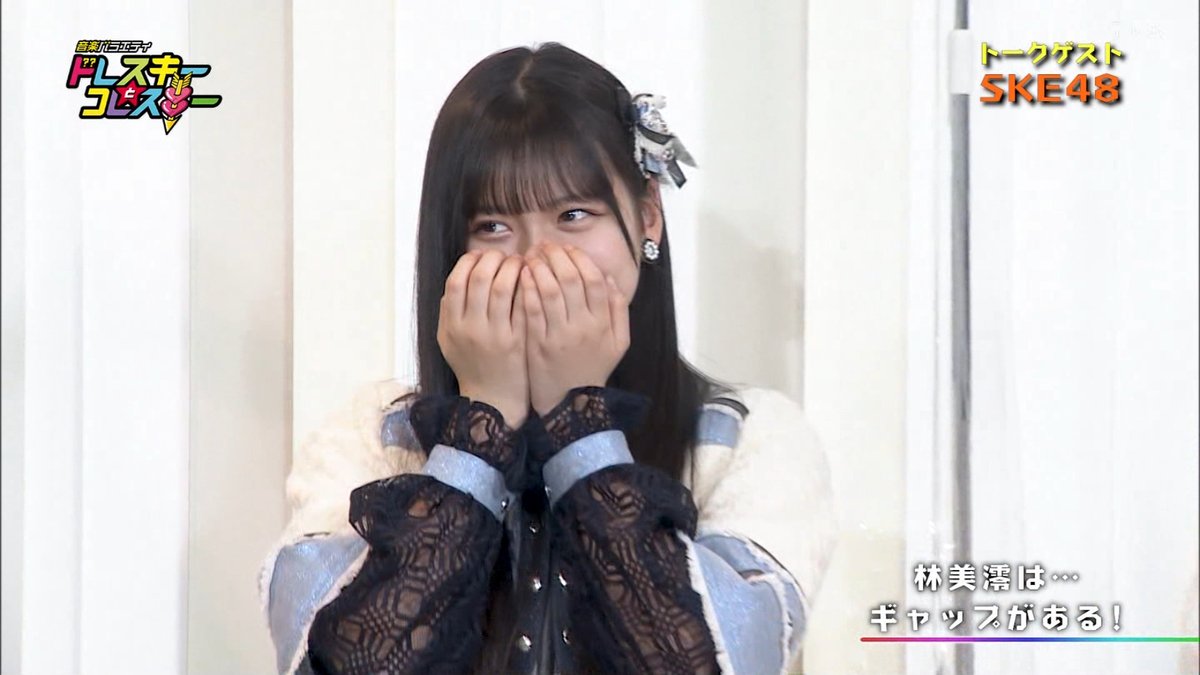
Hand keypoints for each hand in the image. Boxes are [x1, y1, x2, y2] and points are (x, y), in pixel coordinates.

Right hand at [438, 249, 528, 427]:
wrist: (493, 401)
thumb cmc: (472, 367)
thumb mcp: (449, 341)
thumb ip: (448, 312)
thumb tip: (457, 279)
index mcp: (452, 325)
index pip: (457, 279)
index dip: (470, 262)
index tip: (482, 257)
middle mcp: (471, 328)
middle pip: (480, 277)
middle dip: (494, 259)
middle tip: (504, 256)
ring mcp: (495, 334)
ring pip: (503, 286)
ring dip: (513, 267)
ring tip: (520, 263)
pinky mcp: (517, 341)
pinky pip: (522, 304)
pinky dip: (527, 286)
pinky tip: (533, 280)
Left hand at [520, 242, 630, 416]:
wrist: (570, 406)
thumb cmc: (592, 370)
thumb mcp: (618, 342)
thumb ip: (618, 309)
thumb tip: (609, 277)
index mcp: (603, 323)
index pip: (594, 279)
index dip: (579, 258)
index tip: (566, 248)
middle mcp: (584, 327)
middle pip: (571, 278)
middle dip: (556, 256)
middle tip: (545, 246)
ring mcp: (560, 336)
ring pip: (550, 290)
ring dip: (539, 267)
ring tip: (531, 256)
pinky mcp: (538, 345)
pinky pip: (532, 309)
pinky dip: (528, 288)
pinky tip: (523, 275)